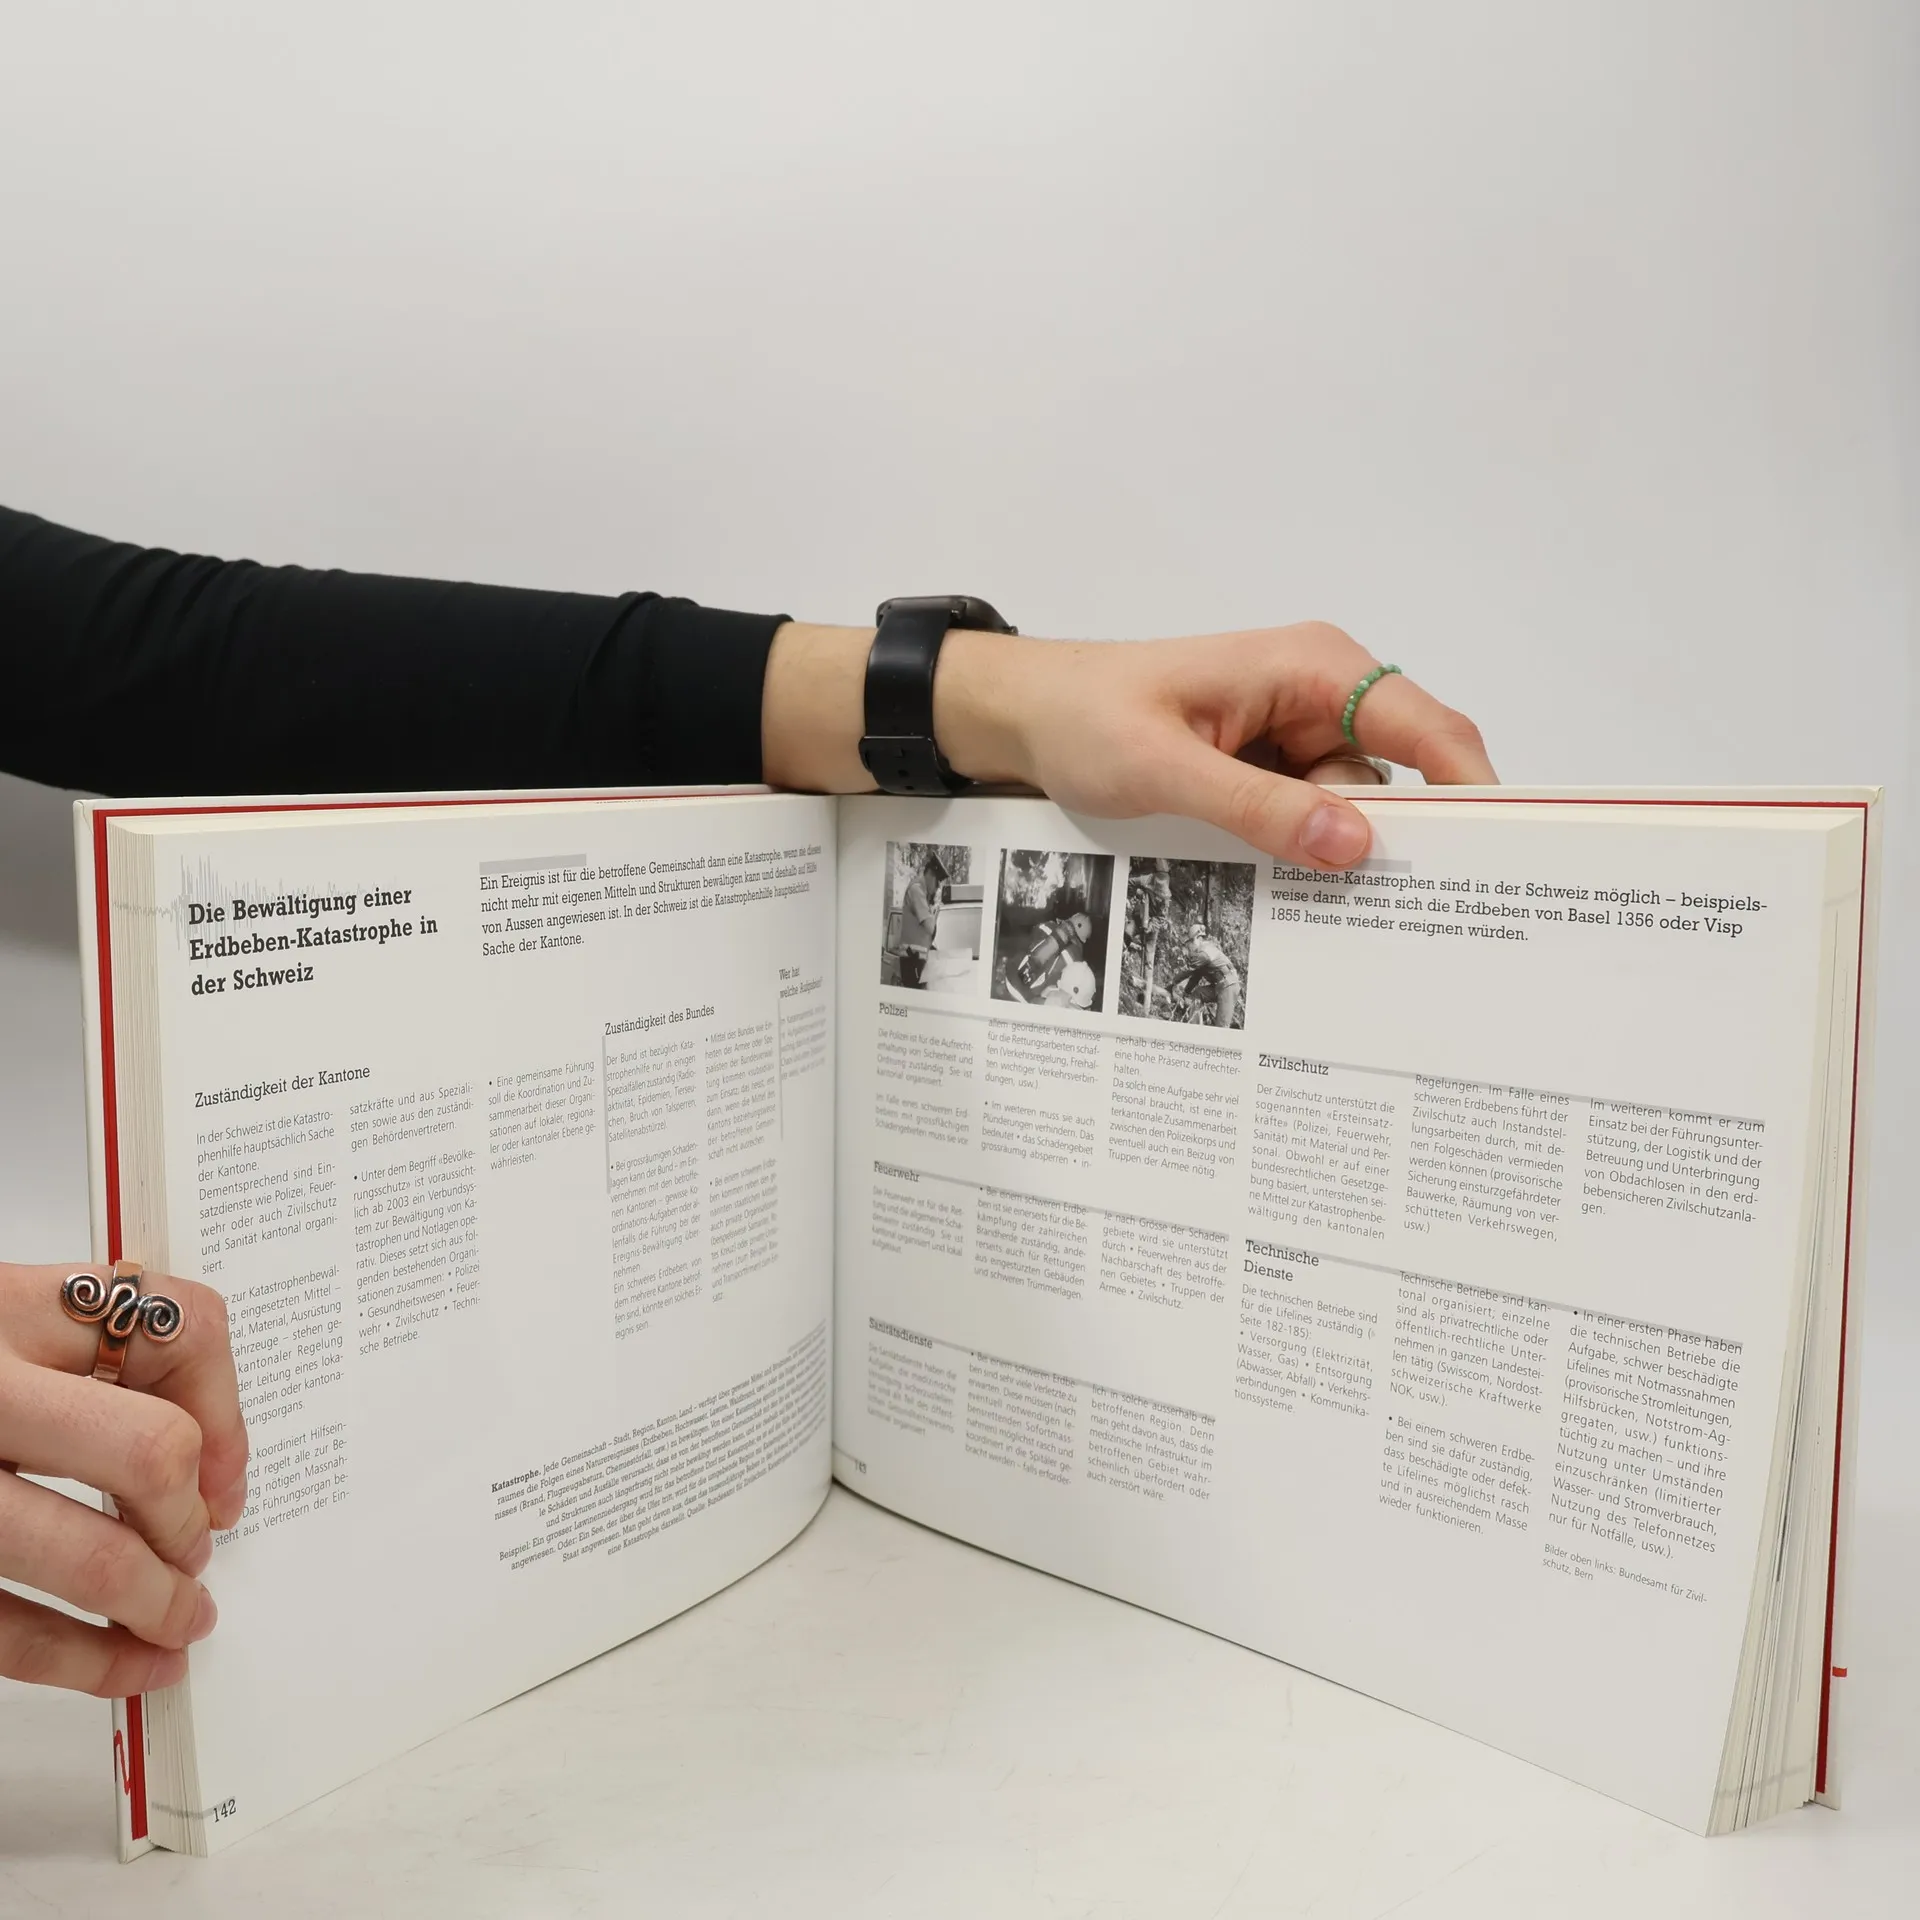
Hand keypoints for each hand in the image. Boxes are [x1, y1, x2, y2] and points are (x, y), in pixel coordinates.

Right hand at [0, 1262, 247, 1694]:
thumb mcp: (3, 1318)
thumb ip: (95, 1355)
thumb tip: (210, 1464)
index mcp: (6, 1310)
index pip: (174, 1330)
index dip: (228, 1409)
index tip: (226, 1470)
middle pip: (149, 1451)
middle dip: (189, 1519)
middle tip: (196, 1549)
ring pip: (87, 1556)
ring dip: (156, 1604)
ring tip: (179, 1620)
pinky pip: (7, 1630)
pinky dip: (86, 1662)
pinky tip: (126, 1665)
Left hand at [762, 619, 1493, 867]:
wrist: (1024, 718)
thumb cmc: (1086, 719)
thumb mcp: (1165, 768)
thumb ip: (1259, 807)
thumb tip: (1357, 845)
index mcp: (1311, 666)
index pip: (1427, 724)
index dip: (1474, 787)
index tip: (1502, 855)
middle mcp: (1318, 693)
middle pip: (1400, 774)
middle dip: (1398, 838)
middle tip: (1408, 916)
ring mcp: (1294, 733)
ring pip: (1352, 808)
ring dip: (1334, 853)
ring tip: (1314, 910)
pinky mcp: (1268, 769)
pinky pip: (1310, 818)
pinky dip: (1301, 852)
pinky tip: (1283, 891)